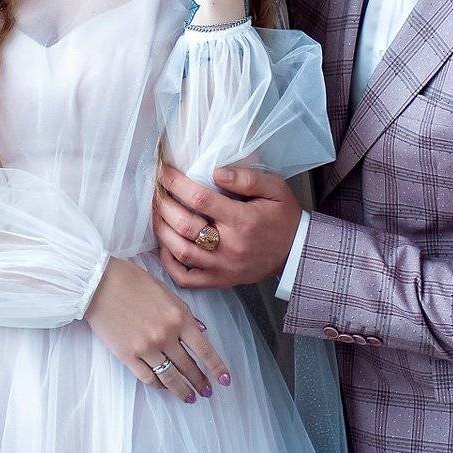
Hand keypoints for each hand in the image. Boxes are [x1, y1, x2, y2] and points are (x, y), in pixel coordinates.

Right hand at [83, 257, 230, 402]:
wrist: (99, 283)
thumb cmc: (132, 281)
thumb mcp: (166, 291)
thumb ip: (185, 312)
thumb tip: (201, 330)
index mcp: (179, 317)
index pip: (204, 349)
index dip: (216, 368)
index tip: (224, 380)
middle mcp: (166, 335)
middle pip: (189, 366)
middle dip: (200, 382)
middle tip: (206, 392)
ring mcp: (147, 348)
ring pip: (170, 377)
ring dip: (182, 390)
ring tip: (189, 397)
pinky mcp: (128, 356)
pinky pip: (147, 378)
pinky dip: (158, 385)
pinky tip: (163, 388)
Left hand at [153, 164, 301, 289]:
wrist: (296, 254)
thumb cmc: (283, 218)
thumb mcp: (275, 190)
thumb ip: (247, 178)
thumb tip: (216, 172)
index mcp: (243, 220)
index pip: (200, 200)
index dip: (177, 184)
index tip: (164, 172)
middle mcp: (230, 246)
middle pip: (185, 226)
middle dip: (164, 204)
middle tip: (156, 189)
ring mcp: (222, 267)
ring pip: (180, 251)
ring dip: (161, 229)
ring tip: (156, 211)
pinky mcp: (219, 280)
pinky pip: (186, 278)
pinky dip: (169, 262)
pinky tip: (164, 244)